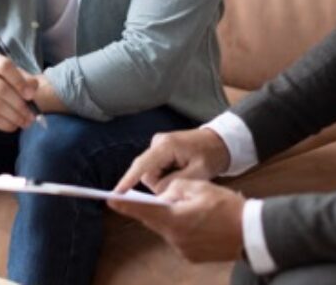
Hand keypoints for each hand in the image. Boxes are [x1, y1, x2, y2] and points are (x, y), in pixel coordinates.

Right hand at [0, 51, 38, 131]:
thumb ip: (20, 76)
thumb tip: (34, 87)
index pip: (4, 66)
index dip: (20, 81)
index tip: (31, 95)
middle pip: (1, 88)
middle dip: (20, 104)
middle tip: (32, 116)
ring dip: (14, 116)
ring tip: (25, 122)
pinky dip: (3, 123)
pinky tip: (12, 126)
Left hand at [108, 179, 244, 262]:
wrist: (252, 233)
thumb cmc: (228, 207)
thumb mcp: (200, 187)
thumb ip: (176, 188)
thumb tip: (165, 195)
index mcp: (176, 220)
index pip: (144, 211)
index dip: (126, 205)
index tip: (110, 199)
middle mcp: (176, 238)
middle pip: (155, 221)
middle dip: (154, 209)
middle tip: (154, 197)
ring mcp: (183, 250)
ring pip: (168, 229)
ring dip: (172, 218)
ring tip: (191, 207)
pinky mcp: (192, 256)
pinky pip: (179, 238)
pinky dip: (183, 228)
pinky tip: (199, 221)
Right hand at [114, 128, 230, 194]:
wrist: (219, 142)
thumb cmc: (210, 155)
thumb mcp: (198, 172)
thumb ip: (175, 183)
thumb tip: (157, 192)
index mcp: (166, 146)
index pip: (142, 166)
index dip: (128, 180)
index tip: (116, 194)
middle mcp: (157, 143)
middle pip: (146, 174)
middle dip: (161, 184)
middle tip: (183, 181)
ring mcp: (157, 146)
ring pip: (150, 174)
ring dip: (165, 179)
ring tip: (185, 172)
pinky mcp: (159, 150)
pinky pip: (156, 170)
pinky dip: (166, 175)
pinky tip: (181, 170)